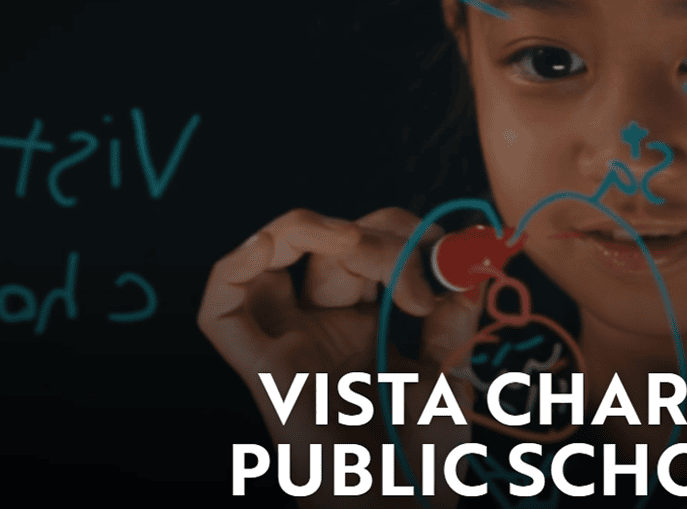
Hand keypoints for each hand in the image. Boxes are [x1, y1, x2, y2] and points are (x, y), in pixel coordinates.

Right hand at [198, 207, 482, 508]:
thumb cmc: (424, 459)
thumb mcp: (450, 372)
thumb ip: (451, 316)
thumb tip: (466, 264)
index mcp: (366, 324)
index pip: (375, 247)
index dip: (413, 240)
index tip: (458, 265)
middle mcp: (323, 327)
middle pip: (332, 242)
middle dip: (383, 239)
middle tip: (422, 282)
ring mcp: (290, 344)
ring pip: (270, 256)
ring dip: (307, 228)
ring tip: (353, 245)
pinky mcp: (263, 370)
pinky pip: (220, 312)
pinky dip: (235, 267)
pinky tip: (271, 247)